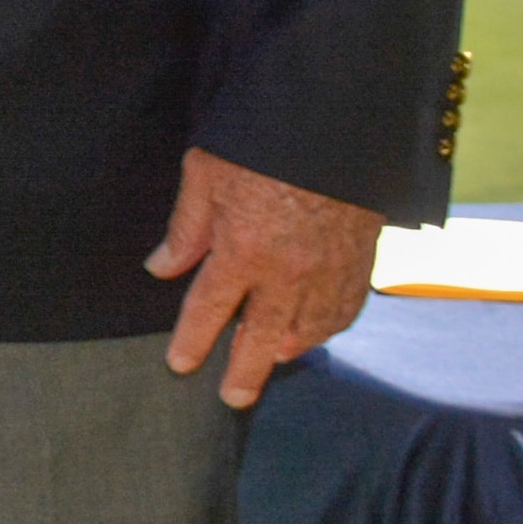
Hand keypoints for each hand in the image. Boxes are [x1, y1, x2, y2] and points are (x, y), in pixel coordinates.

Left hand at [147, 147, 377, 406]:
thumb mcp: (205, 174)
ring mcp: (328, 271)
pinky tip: (316, 332)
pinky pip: (346, 310)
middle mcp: (287, 273)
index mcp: (242, 251)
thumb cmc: (262, 144)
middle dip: (244, 371)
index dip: (192, 341)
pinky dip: (329, 327)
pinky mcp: (361, 262)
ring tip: (271, 360)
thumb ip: (186, 228)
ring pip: (309, 329)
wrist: (335, 126)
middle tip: (233, 397)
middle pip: (261, 338)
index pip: (210, 310)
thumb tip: (161, 267)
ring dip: (287, 349)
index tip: (180, 364)